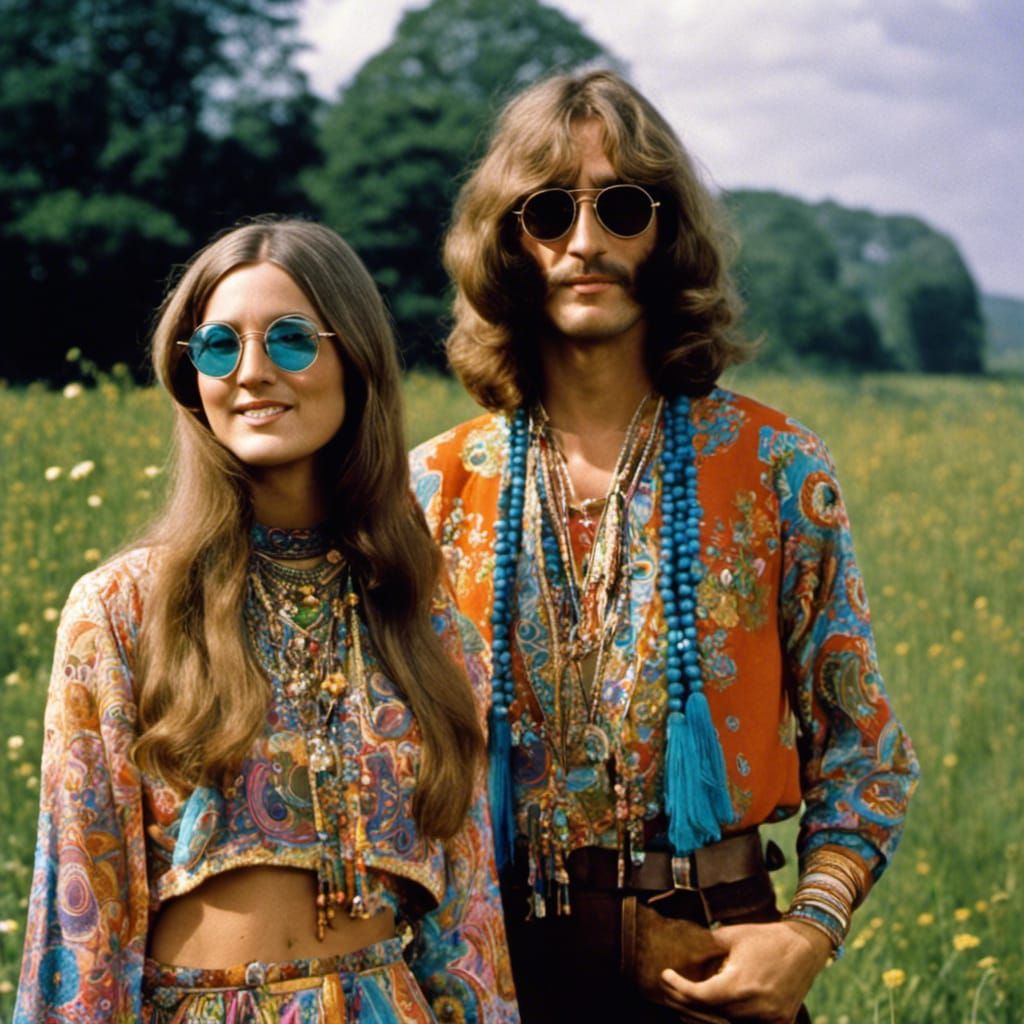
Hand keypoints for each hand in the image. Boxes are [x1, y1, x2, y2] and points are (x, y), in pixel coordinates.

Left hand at [660, 919, 831, 1021]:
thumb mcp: (731, 935)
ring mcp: (768, 1018)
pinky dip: (728, 1019)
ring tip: (685, 1001)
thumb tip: (681, 948)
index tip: (665, 976)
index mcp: (739, 983)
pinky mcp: (780, 1022)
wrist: (805, 946)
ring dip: (704, 1014)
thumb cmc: (766, 937)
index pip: (699, 996)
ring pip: (726, 1023)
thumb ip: (706, 946)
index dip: (678, 988)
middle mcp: (753, 1006)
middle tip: (669, 989)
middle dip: (684, 1002)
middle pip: (709, 1014)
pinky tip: (712, 1010)